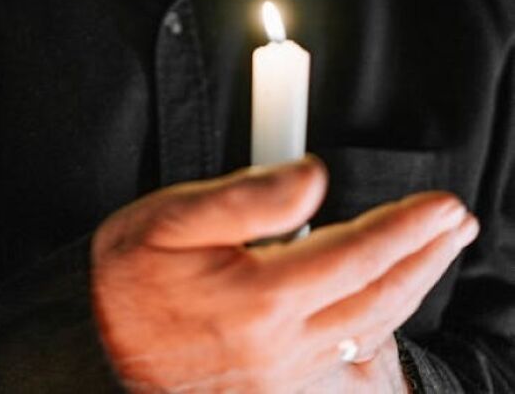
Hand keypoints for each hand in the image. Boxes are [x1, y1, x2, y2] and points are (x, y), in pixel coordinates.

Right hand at [91, 156, 476, 392]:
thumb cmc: (129, 277)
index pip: (358, 253)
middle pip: (380, 295)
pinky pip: (346, 356)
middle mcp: (282, 346)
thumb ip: (246, 197)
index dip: (407, 225)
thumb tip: (313, 177)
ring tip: (434, 251)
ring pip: (370, 327)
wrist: (94, 350)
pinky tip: (383, 300)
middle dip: (426, 254)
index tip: (441, 201)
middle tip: (457, 221)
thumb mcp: (170, 217)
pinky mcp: (275, 389)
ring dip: (411, 286)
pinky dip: (377, 321)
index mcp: (261, 297)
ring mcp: (283, 375)